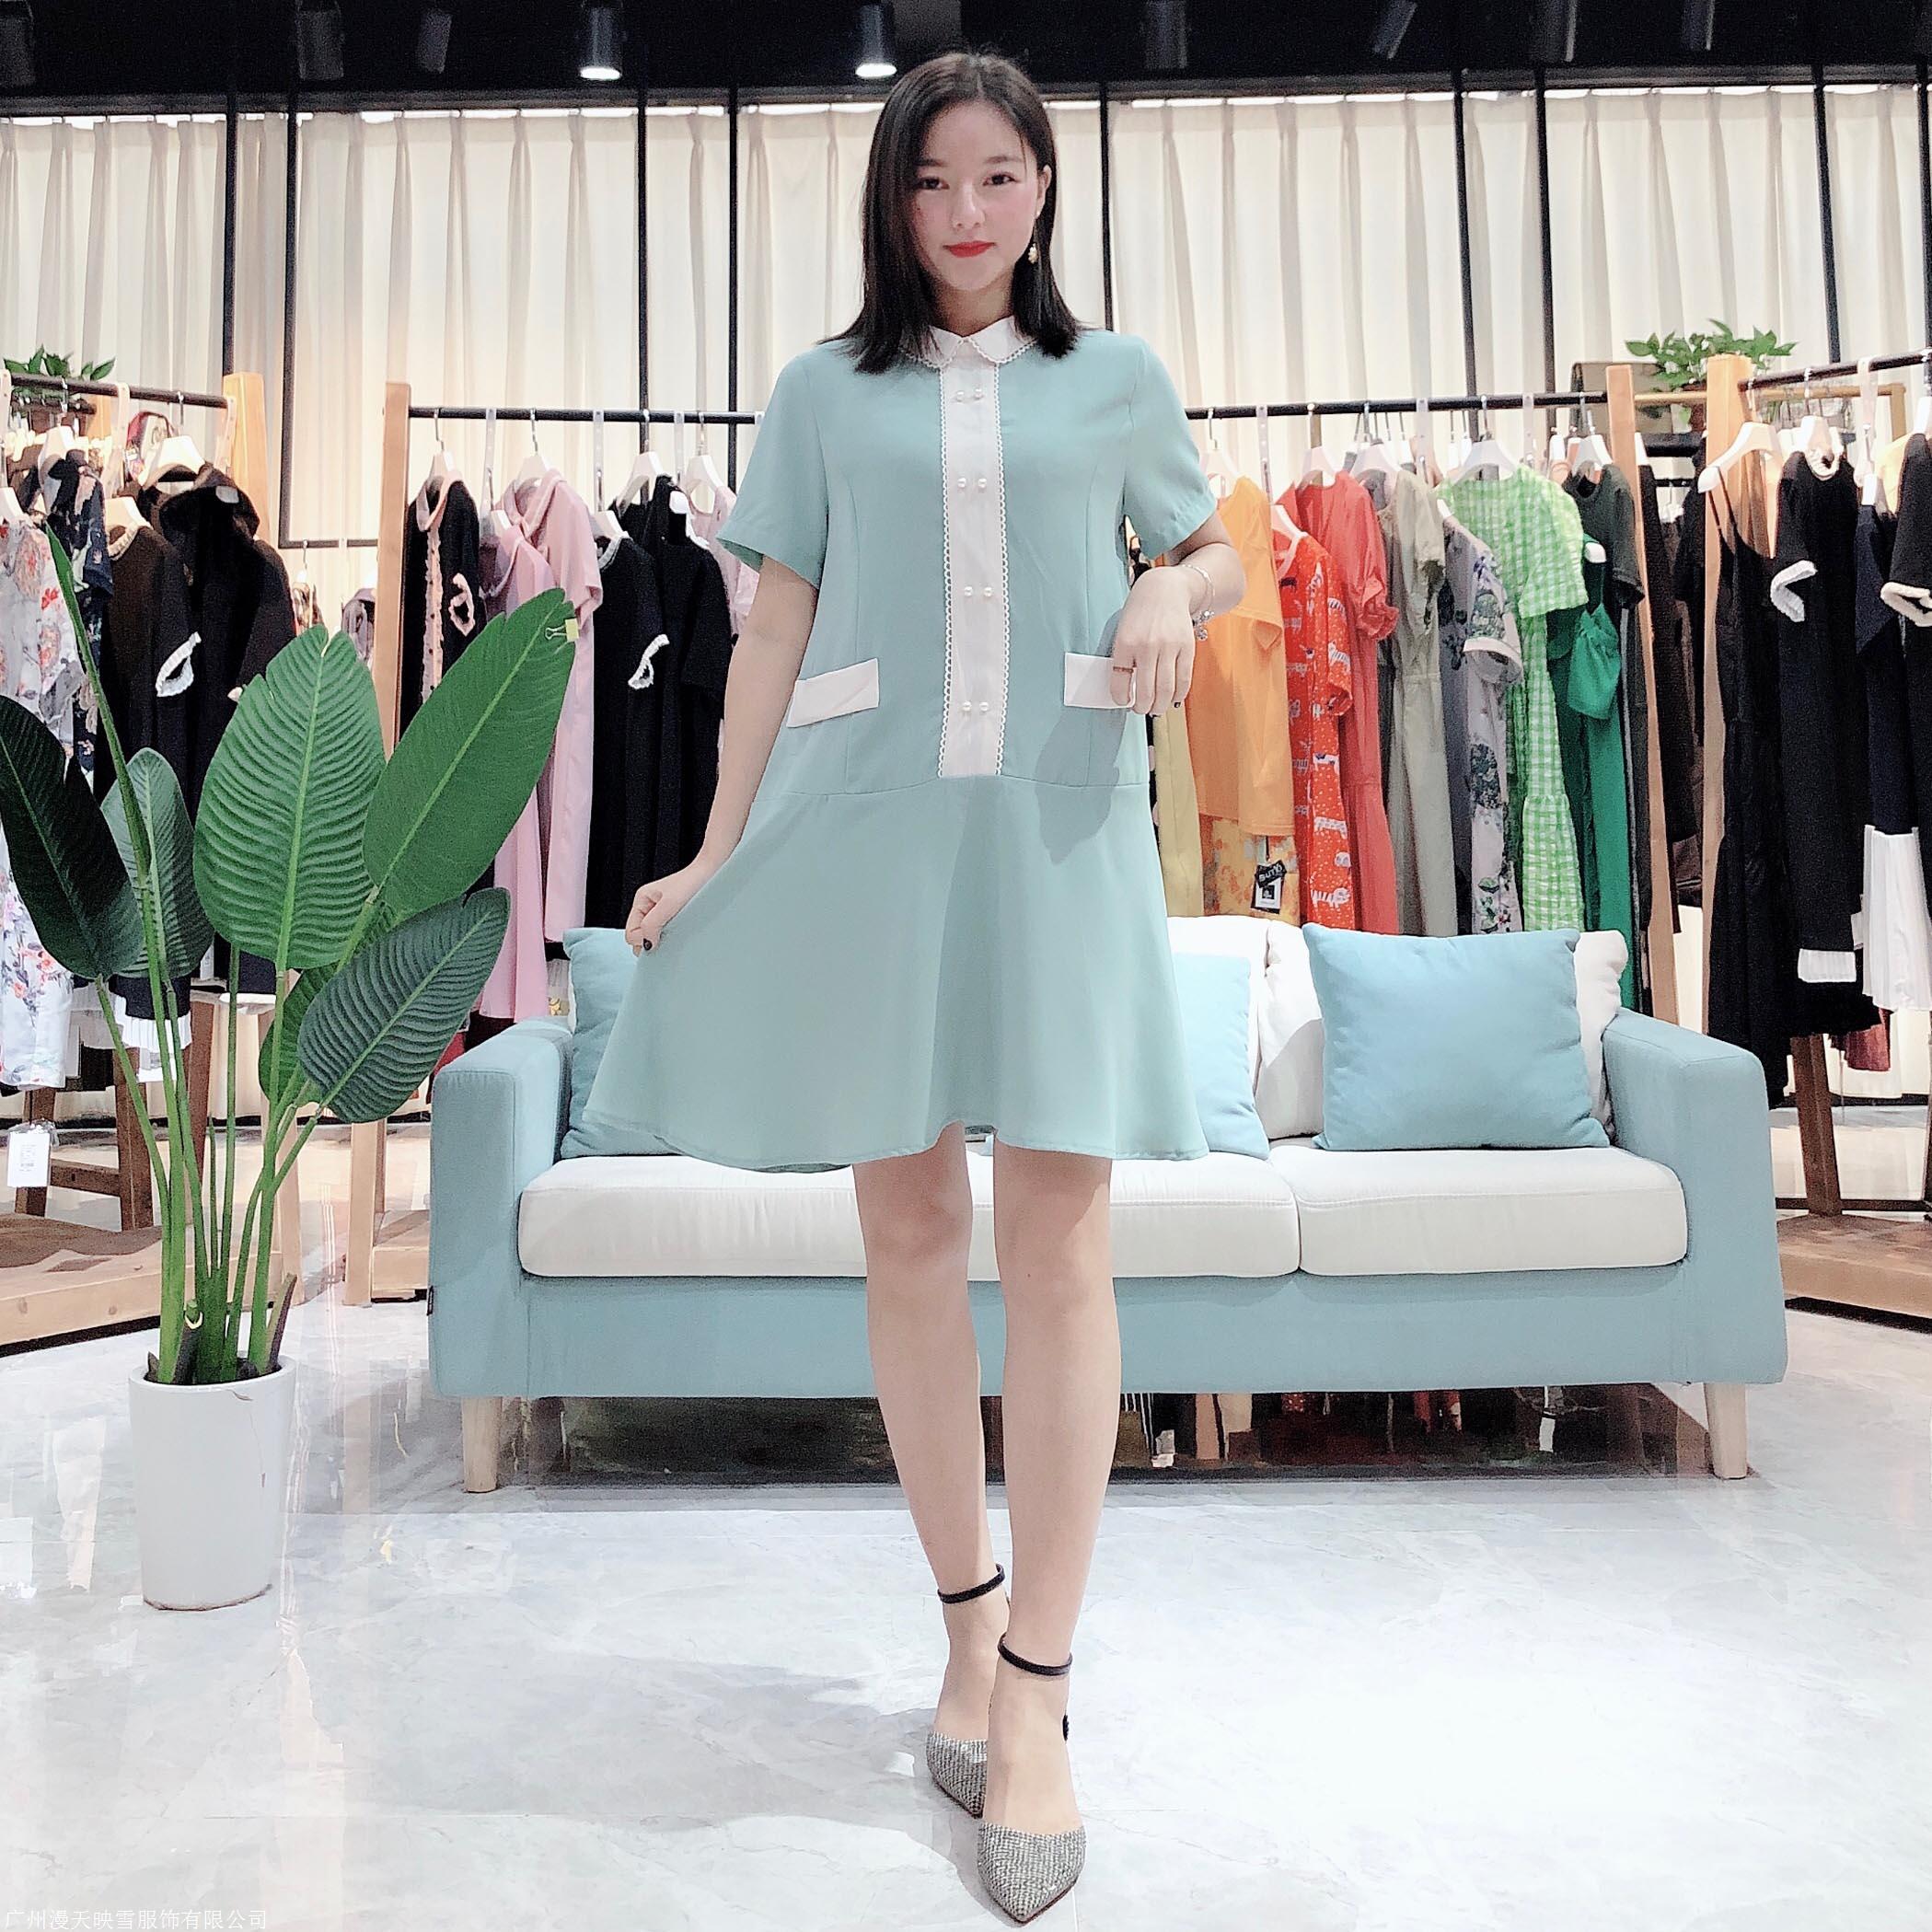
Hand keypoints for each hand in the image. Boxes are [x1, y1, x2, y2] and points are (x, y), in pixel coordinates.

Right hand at [625, 854, 722, 952]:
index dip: (643, 939)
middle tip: (669, 933)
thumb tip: (646, 944)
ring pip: (655, 937)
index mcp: (642, 900)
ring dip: (664, 939)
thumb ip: (653, 923)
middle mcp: (650, 908)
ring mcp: (663, 914)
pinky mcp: (676, 919)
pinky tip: (683, 931)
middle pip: (641, 937)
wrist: (714, 873)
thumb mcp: (669, 903)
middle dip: (652, 940)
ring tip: (679, 929)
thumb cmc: (693, 882)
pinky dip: (673, 937)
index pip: (631, 932)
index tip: (659, 936)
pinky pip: (668, 935)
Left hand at [1110, 568, 1198, 715]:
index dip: (1120, 699)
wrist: (1164, 589)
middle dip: (1142, 708)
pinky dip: (1178, 695)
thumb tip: (1128, 691)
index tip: (1123, 702)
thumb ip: (1125, 659)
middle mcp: (1147, 646)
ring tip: (1155, 708)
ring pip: (1165, 690)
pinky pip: (1183, 680)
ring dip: (1159, 706)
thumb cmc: (1140, 613)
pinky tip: (1172, 699)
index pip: (1120, 682)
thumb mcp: (1123, 631)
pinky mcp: (1187, 647)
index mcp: (1126, 643)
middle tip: (1140, 709)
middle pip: (1145, 692)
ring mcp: (1169, 647)